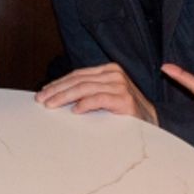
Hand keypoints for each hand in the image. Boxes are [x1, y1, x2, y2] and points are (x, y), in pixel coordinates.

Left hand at [35, 63, 157, 123]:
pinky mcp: (124, 99)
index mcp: (108, 70)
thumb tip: (58, 98)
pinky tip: (74, 110)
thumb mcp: (105, 97)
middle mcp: (114, 74)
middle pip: (78, 80)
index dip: (59, 83)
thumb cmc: (125, 112)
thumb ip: (88, 93)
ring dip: (64, 97)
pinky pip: (99, 99)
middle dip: (57, 90)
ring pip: (85, 88)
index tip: (43, 92)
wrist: (152, 122)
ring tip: (51, 105)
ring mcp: (120, 85)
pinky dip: (85, 104)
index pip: (78, 75)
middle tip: (41, 100)